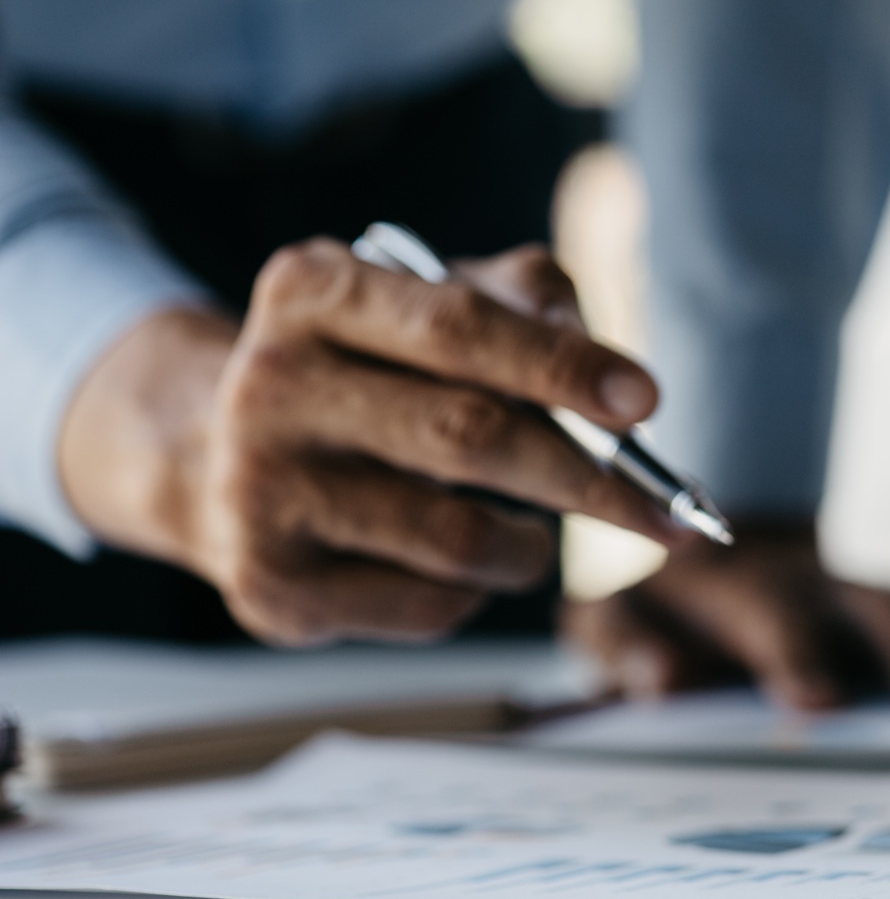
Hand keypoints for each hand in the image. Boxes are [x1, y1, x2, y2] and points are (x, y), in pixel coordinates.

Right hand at [59, 241, 690, 644]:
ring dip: (532, 544)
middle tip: (662, 506)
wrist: (219, 456)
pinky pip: (429, 606)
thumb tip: (610, 367)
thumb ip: (525, 300)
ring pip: (458, 539)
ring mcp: (261, 494)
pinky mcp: (271, 588)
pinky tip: (458, 564)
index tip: (645, 400)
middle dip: (587, 477)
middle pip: (468, 437)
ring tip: (538, 531)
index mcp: (312, 292)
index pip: (457, 327)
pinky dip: (477, 591)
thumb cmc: (370, 368)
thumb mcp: (430, 301)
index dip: (561, 365)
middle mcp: (271, 387)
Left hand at [565, 516, 889, 708]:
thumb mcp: (615, 614)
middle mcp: (826, 579)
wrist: (719, 525)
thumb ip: (622, 646)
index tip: (816, 701)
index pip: (771, 615)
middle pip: (876, 609)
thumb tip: (650, 677)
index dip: (793, 654)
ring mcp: (882, 585)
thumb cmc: (667, 595)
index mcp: (745, 584)